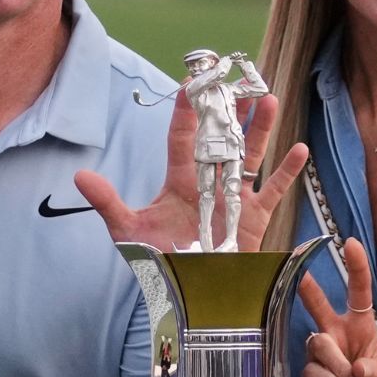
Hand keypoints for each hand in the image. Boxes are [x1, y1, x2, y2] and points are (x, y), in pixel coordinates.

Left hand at [73, 90, 308, 251]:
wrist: (188, 296)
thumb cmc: (158, 264)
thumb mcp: (128, 231)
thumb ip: (108, 202)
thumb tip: (79, 176)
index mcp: (179, 182)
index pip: (182, 138)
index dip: (186, 111)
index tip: (191, 83)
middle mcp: (208, 184)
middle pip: (221, 139)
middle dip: (230, 111)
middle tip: (237, 80)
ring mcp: (234, 199)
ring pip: (249, 156)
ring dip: (260, 129)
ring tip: (268, 99)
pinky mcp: (255, 217)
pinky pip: (274, 190)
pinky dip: (287, 172)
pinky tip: (298, 148)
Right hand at [295, 238, 376, 376]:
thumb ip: (374, 373)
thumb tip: (358, 369)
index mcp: (358, 325)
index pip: (358, 293)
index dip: (356, 268)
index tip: (351, 243)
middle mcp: (334, 331)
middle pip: (318, 305)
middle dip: (309, 288)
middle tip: (298, 271)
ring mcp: (318, 349)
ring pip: (321, 345)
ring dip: (340, 368)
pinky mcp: (307, 368)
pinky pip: (317, 371)